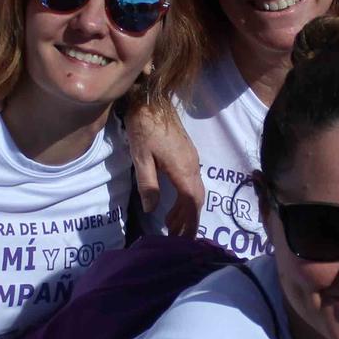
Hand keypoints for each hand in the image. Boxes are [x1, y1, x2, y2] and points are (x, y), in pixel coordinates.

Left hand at [125, 99, 203, 236]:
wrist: (151, 100)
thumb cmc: (144, 127)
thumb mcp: (141, 157)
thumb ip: (147, 185)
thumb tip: (151, 209)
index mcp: (183, 169)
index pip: (192, 203)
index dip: (189, 222)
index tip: (183, 239)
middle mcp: (193, 165)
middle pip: (197, 200)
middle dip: (189, 220)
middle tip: (177, 237)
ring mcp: (192, 159)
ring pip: (196, 191)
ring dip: (187, 210)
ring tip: (173, 225)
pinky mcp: (188, 154)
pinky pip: (192, 182)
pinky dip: (186, 198)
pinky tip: (174, 204)